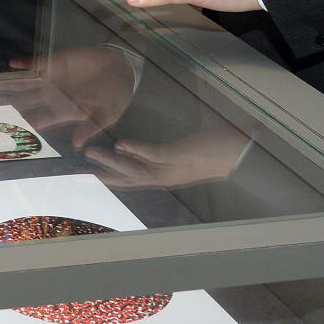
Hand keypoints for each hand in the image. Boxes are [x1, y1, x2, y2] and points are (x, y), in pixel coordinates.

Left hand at [0, 45, 136, 149]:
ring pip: (24, 84)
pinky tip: (12, 64)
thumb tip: (77, 145)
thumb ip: (91, 127)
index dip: (22, 125)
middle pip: (24, 103)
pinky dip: (24, 64)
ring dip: (7, 85)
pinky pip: (36, 64)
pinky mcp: (55, 63)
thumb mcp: (107, 115)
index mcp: (63, 112)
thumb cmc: (115, 96)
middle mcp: (53, 97)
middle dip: (5, 106)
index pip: (38, 120)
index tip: (4, 130)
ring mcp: (52, 80)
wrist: (121, 70)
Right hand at [84, 127, 251, 190]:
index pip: (134, 179)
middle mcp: (168, 176)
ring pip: (137, 169)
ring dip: (112, 162)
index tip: (90, 175)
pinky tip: (120, 144)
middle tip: (79, 172)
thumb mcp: (188, 154)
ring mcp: (175, 167)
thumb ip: (165, 155)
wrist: (244, 154)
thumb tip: (144, 152)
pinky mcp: (182, 156)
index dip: (112, 178)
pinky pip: (155, 154)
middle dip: (104, 174)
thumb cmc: (219, 150)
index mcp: (168, 175)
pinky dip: (137, 151)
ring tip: (90, 152)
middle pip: (130, 179)